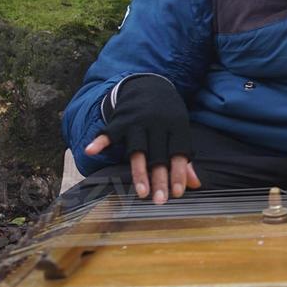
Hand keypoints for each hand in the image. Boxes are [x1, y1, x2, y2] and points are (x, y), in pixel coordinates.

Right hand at [83, 75, 198, 204]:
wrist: (149, 85)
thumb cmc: (168, 115)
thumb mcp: (179, 130)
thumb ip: (184, 157)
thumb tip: (195, 184)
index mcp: (177, 126)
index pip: (179, 153)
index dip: (178, 173)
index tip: (177, 194)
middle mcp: (158, 123)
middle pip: (158, 155)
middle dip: (159, 179)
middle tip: (159, 201)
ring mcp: (138, 121)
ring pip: (138, 149)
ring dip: (139, 171)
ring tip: (141, 192)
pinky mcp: (121, 119)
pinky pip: (110, 131)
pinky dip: (100, 140)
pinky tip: (91, 150)